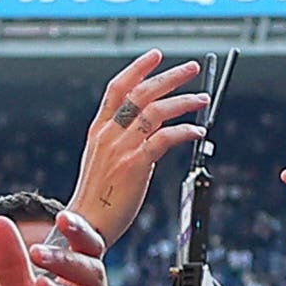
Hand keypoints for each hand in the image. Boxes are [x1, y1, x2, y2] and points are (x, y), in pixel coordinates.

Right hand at [68, 52, 209, 241]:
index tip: (156, 55)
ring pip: (156, 110)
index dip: (138, 68)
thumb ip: (121, 141)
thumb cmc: (96, 201)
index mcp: (98, 132)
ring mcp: (120, 149)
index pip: (117, 89)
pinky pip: (166, 137)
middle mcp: (108, 135)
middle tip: (192, 68)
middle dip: (170, 77)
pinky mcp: (135, 164)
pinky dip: (185, 130)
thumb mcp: (101, 163)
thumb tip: (149, 129)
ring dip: (184, 101)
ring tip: (202, 100)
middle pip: (141, 93)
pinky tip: (197, 131)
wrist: (84, 229)